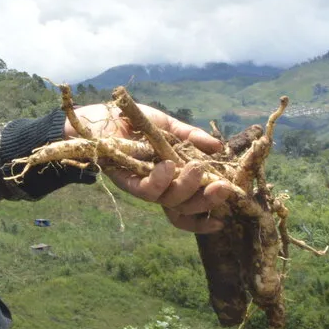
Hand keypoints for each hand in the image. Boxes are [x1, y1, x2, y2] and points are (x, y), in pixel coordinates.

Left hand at [66, 102, 229, 233]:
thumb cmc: (133, 122)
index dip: (208, 212)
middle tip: (222, 186)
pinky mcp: (124, 181)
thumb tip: (219, 148)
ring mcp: (142, 185)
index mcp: (173, 178)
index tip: (227, 213)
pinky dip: (159, 180)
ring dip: (187, 188)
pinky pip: (145, 190)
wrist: (100, 115)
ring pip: (169, 201)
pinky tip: (168, 166)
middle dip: (207, 200)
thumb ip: (191, 137)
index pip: (191, 205)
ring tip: (196, 168)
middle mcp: (159, 187)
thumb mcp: (168, 126)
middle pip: (185, 207)